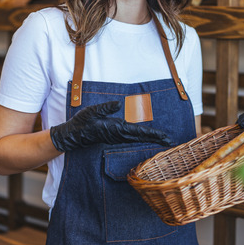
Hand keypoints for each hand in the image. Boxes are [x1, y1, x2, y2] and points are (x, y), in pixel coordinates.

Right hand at [49, 101, 170, 151]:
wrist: (73, 135)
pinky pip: (131, 137)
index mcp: (116, 128)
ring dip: (150, 138)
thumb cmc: (82, 122)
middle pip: (141, 136)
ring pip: (137, 137)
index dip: (152, 134)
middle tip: (170, 141)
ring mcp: (117, 136)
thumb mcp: (92, 111)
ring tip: (163, 139)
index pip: (138, 131)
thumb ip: (106, 107)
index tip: (164, 137)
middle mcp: (119, 134)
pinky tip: (146, 136)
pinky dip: (141, 136)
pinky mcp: (115, 135)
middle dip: (156, 138)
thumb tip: (119, 103)